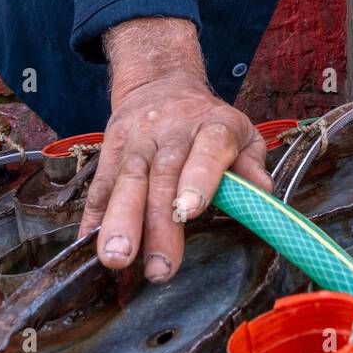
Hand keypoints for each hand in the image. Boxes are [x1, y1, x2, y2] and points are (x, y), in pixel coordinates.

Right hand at [79, 19, 271, 282]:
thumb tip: (263, 195)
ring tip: (115, 259)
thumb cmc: (209, 124)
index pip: (206, 150)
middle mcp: (171, 132)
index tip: (188, 212)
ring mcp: (137, 140)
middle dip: (156, 223)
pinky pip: (100, 185)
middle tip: (158, 267)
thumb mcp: (242, 134)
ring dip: (119, 222)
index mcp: (212, 127)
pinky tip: (88, 242)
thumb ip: (252, 166)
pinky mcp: (109, 150)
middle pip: (162, 175)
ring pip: (126, 179)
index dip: (197, 179)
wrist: (161, 85)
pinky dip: (94, 214)